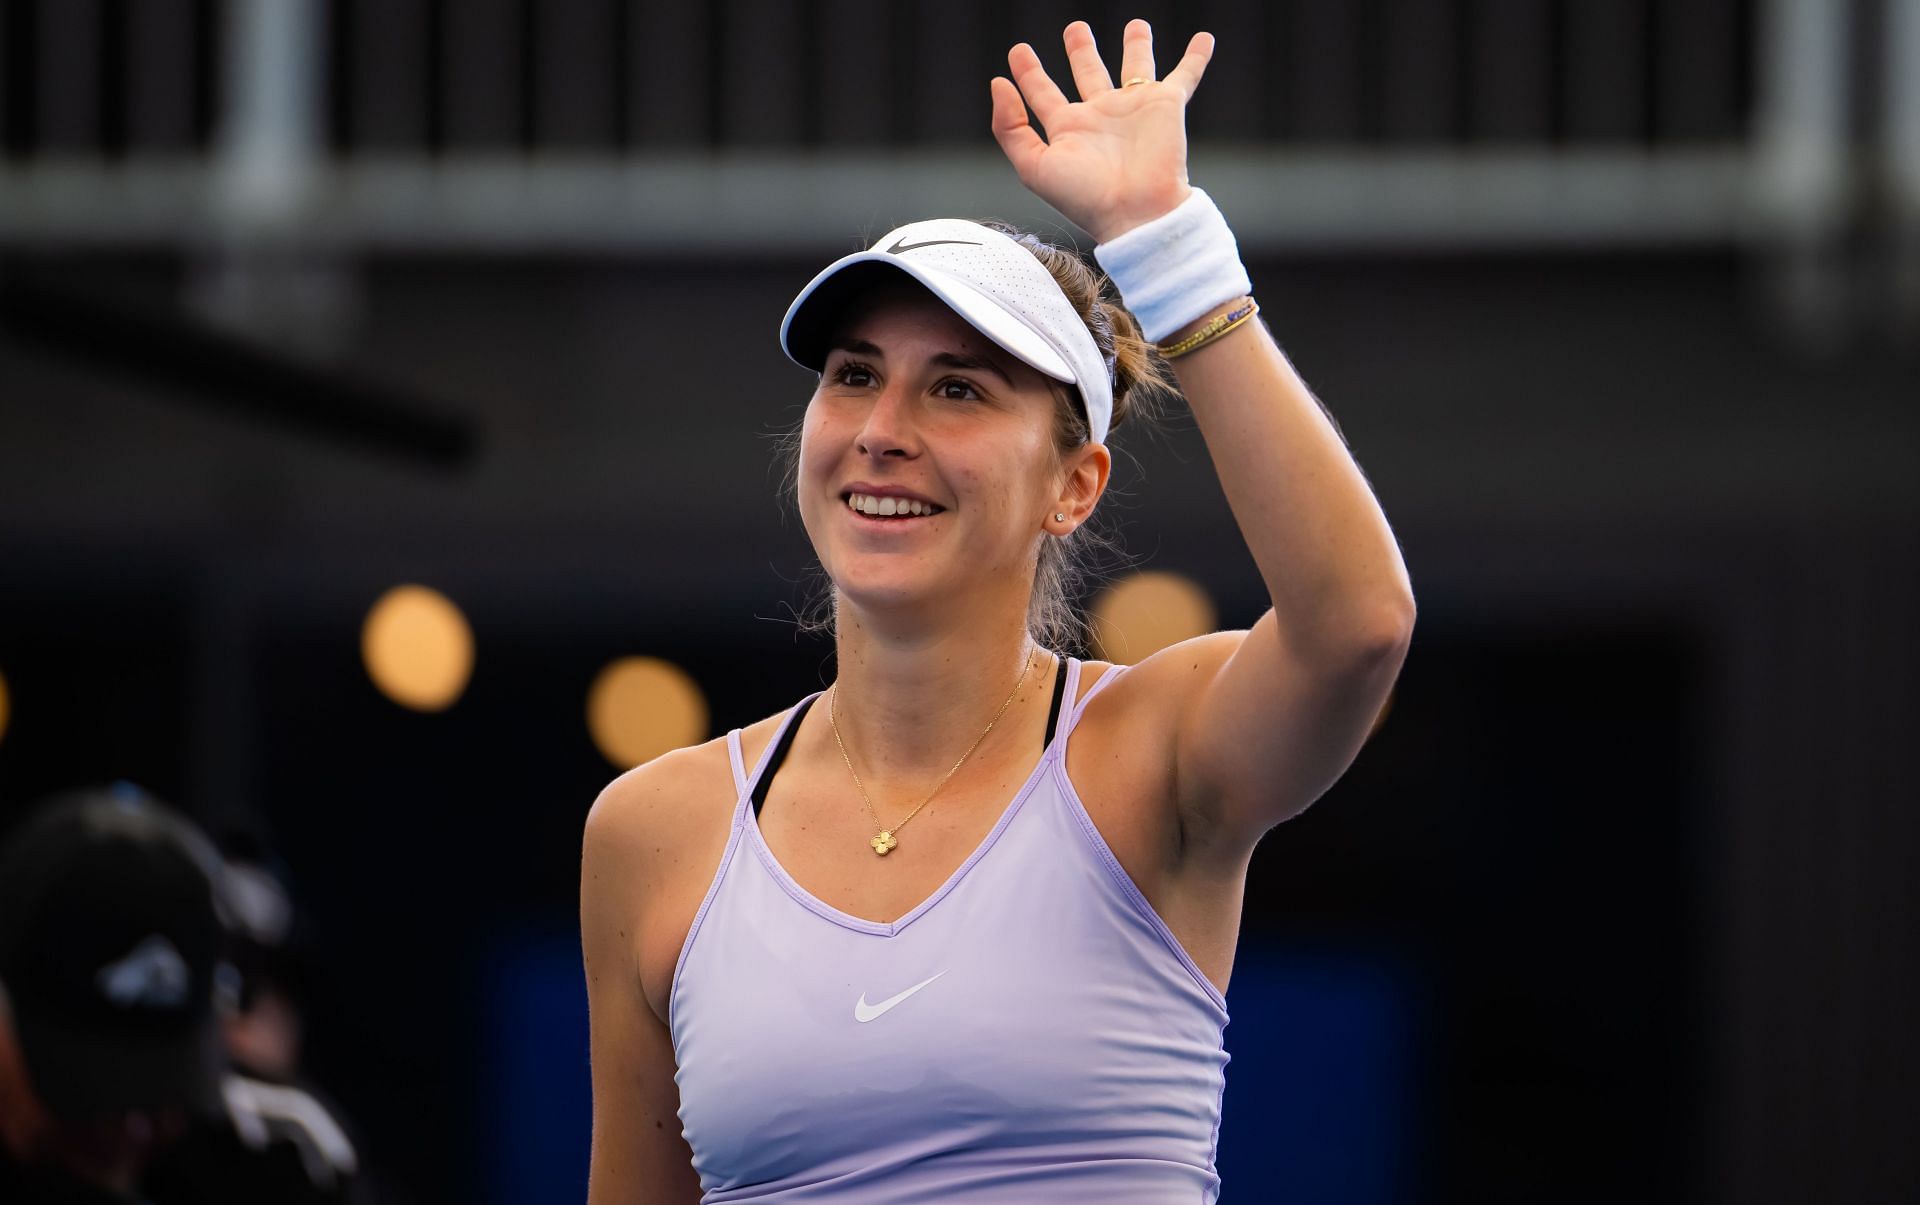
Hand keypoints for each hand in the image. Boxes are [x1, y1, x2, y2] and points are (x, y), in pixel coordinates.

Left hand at [990, 19, 1214, 243]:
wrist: (1137, 214)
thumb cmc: (1085, 199)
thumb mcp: (1033, 167)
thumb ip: (1009, 127)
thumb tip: (998, 83)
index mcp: (1069, 129)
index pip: (1044, 93)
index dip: (1028, 72)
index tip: (1018, 51)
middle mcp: (1101, 116)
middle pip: (1089, 73)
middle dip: (1081, 50)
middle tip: (1076, 28)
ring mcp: (1135, 109)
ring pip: (1136, 67)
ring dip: (1137, 45)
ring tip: (1136, 24)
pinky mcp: (1167, 106)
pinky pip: (1186, 75)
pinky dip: (1196, 58)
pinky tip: (1204, 38)